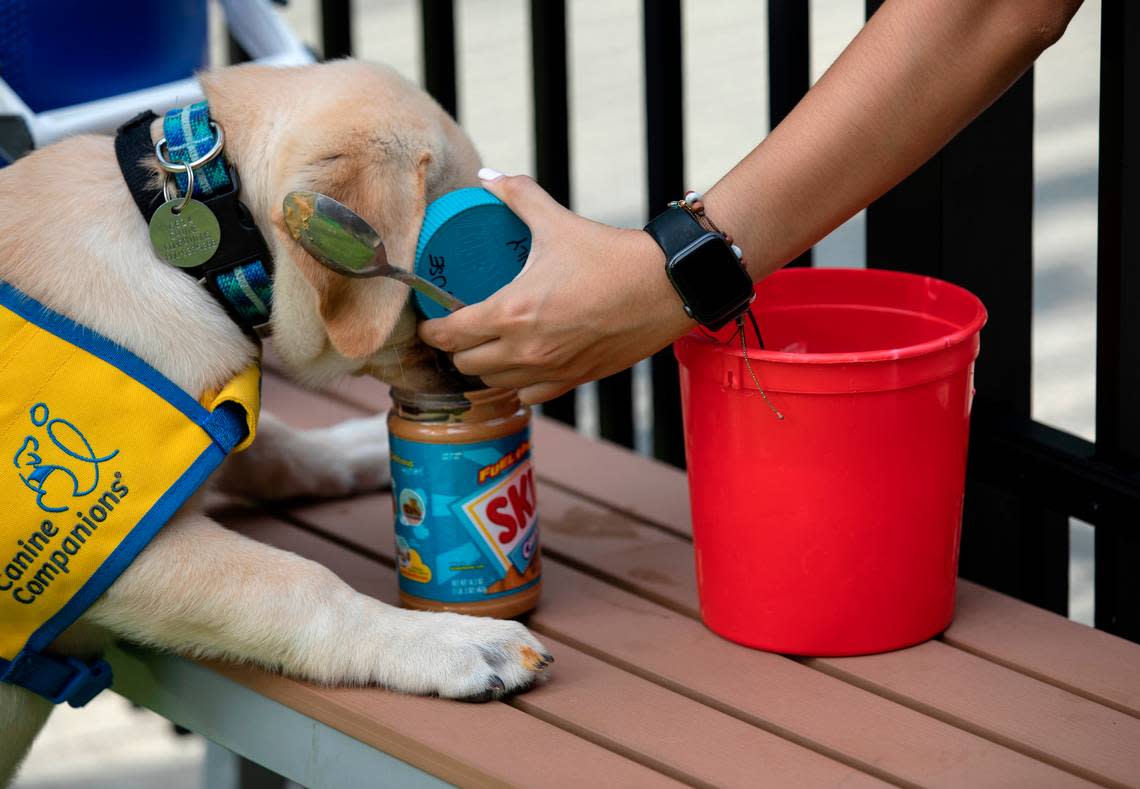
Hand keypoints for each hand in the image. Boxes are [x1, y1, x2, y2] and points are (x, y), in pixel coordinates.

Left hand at [418, 169, 694, 403]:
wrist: (665, 286)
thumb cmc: (610, 255)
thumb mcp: (557, 221)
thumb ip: (518, 196)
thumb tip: (489, 177)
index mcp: (512, 313)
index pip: (450, 335)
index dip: (431, 330)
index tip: (430, 320)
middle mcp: (526, 350)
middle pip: (467, 365)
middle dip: (456, 349)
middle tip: (459, 330)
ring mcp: (551, 370)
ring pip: (496, 385)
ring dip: (485, 369)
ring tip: (487, 349)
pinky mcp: (576, 380)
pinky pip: (531, 396)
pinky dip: (519, 385)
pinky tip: (522, 367)